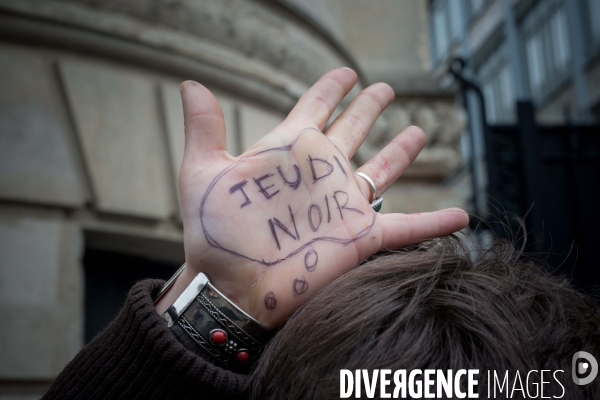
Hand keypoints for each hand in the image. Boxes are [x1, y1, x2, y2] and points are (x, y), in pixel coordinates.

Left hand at [155, 68, 468, 326]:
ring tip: (418, 131)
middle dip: (367, 108)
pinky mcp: (360, 237)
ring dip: (400, 151)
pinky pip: (407, 227)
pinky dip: (435, 222)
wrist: (231, 286)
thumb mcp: (203, 174)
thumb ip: (204, 128)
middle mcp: (320, 172)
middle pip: (352, 129)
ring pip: (381, 169)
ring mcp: (342, 204)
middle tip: (383, 88)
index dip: (330, 88)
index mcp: (286, 151)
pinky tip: (462, 216)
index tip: (345, 72)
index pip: (314, 107)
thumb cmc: (213, 234)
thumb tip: (191, 84)